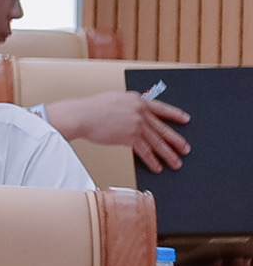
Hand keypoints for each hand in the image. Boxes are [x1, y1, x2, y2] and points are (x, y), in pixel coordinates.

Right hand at [45, 89, 190, 171]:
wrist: (81, 115)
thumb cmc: (90, 109)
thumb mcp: (113, 100)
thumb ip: (127, 106)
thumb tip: (135, 117)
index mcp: (136, 99)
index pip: (161, 107)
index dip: (175, 114)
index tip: (185, 119)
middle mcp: (139, 110)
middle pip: (163, 128)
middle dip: (176, 140)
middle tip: (185, 148)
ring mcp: (136, 123)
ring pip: (157, 141)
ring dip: (168, 154)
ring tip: (176, 162)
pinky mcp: (131, 136)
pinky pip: (145, 151)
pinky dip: (152, 160)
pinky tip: (157, 166)